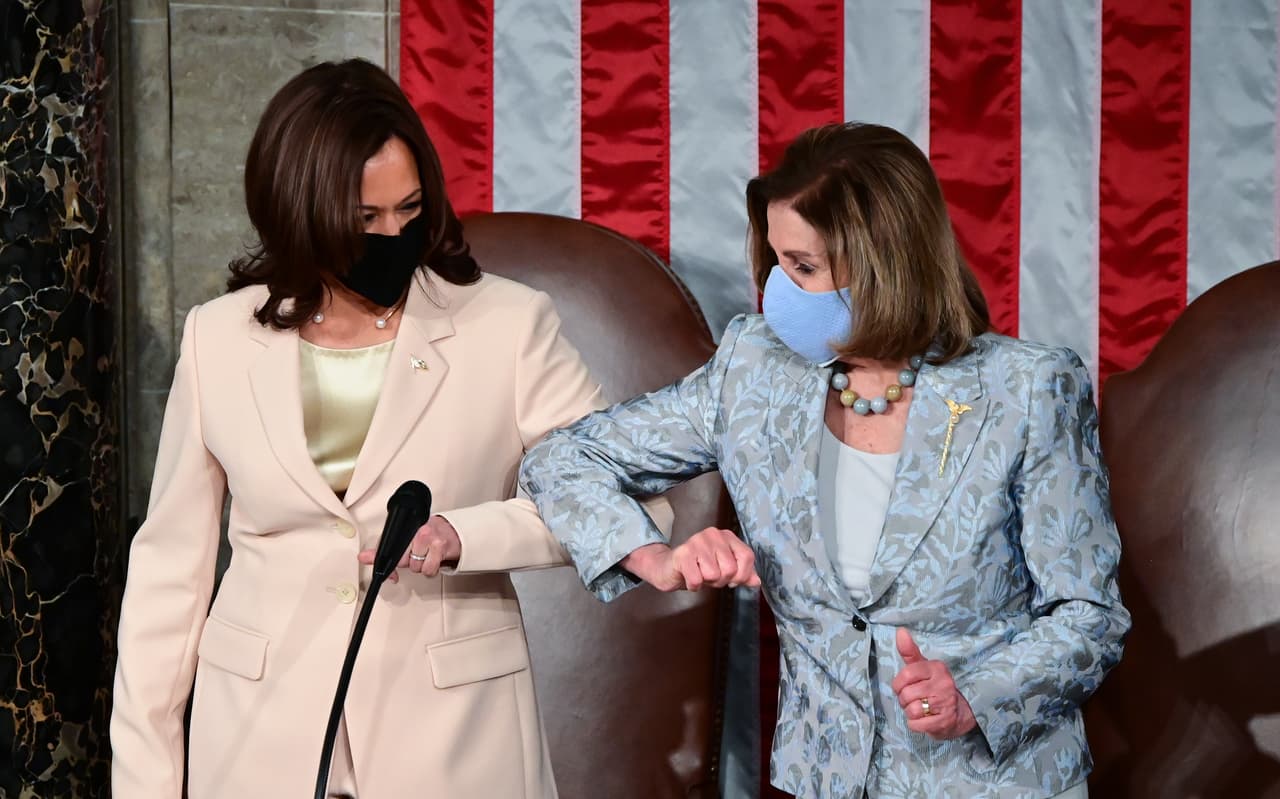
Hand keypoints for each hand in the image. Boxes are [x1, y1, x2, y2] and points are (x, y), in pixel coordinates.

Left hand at [357, 515, 461, 581]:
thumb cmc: (429, 535)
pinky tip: (432, 560)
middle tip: (416, 554)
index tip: (390, 573)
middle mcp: (418, 530)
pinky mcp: (440, 547)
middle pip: (401, 560)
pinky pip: (428, 571)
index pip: (389, 546)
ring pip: (415, 567)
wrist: (453, 533)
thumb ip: (384, 549)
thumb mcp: (404, 539)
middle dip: (408, 562)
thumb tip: (363, 557)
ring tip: (426, 555)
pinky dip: (430, 570)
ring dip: (420, 566)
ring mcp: (429, 538)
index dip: (389, 563)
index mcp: (406, 527)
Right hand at [621, 528, 760, 591]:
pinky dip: (693, 585)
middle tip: (710, 577)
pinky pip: (697, 580)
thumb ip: (742, 574)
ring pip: (714, 575)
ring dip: (706, 582)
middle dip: (721, 581)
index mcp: (726, 536)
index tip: (732, 580)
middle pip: (731, 569)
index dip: (742, 575)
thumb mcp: (724, 570)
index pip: (747, 557)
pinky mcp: (682, 554)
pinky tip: (689, 578)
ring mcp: (697, 542)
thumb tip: (757, 581)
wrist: (668, 568)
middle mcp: (713, 535)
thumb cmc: (699, 568)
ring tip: (699, 575)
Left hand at [891, 628, 977, 739]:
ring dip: (910, 713)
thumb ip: (909, 651)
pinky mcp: (945, 721)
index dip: (898, 684)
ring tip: (921, 709)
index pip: (906, 674)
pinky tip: (924, 719)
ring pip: (911, 710)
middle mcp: (943, 684)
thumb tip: (900, 631)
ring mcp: (946, 703)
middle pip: (906, 695)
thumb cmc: (935, 687)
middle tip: (915, 700)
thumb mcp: (923, 668)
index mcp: (937, 668)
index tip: (903, 686)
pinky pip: (916, 725)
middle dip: (904, 700)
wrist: (960, 713)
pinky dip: (915, 724)